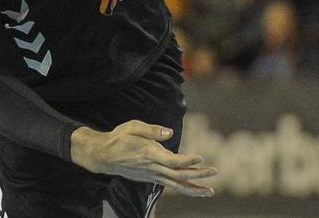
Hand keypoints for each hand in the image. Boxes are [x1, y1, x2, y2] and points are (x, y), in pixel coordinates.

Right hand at [70, 122, 216, 197]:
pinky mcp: (151, 178)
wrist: (104, 156)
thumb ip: (152, 130)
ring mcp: (152, 175)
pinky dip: (183, 188)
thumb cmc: (119, 138)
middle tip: (215, 172)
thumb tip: (170, 133)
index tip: (201, 158)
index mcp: (150, 154)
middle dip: (198, 175)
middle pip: (178, 175)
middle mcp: (153, 168)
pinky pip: (170, 185)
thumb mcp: (134, 127)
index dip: (187, 160)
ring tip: (210, 191)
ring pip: (176, 185)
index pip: (172, 160)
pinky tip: (194, 188)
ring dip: (194, 188)